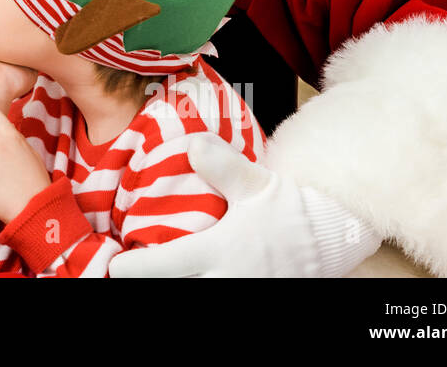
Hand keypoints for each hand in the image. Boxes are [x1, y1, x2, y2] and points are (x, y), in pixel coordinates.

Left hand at [106, 134, 380, 276]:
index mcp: (220, 252)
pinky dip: (195, 285)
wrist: (331, 239)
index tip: (114, 265)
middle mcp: (226, 280)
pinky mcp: (251, 298)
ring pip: (192, 295)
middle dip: (151, 281)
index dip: (134, 268)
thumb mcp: (256, 183)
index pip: (164, 266)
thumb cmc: (289, 211)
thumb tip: (191, 146)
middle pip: (174, 288)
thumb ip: (223, 166)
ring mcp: (240, 293)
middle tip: (126, 272)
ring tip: (152, 275)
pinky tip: (186, 278)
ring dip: (172, 285)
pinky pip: (215, 299)